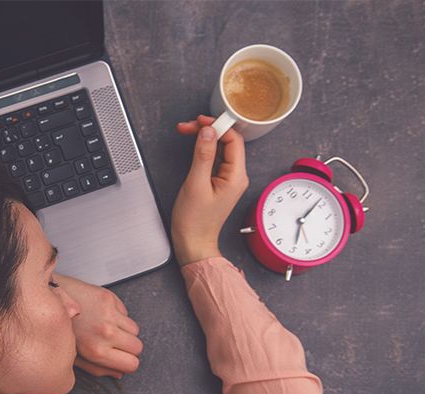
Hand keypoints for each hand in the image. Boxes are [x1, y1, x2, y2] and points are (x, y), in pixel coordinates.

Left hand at [54, 272, 142, 378]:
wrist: (49, 298)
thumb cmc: (58, 328)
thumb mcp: (73, 357)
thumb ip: (98, 369)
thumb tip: (119, 373)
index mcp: (96, 351)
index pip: (132, 364)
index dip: (128, 362)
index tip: (122, 359)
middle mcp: (105, 332)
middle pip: (138, 347)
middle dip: (129, 348)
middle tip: (115, 344)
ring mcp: (109, 314)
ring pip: (135, 330)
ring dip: (125, 331)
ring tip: (107, 328)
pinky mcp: (109, 298)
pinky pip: (126, 313)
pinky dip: (118, 315)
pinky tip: (102, 315)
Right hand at [172, 116, 248, 265]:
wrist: (192, 242)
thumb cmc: (194, 221)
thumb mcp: (196, 184)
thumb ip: (203, 155)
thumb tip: (207, 132)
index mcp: (236, 177)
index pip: (233, 140)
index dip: (217, 126)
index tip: (200, 121)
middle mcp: (236, 176)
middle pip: (227, 142)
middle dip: (209, 129)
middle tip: (189, 126)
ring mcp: (228, 179)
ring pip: (220, 148)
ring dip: (204, 137)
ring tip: (187, 131)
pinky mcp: (218, 182)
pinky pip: (215, 158)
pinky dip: (203, 148)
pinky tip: (193, 144)